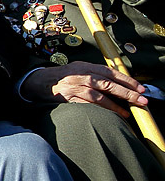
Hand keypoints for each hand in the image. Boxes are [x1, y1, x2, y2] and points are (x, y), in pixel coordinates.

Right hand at [21, 61, 147, 116]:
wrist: (39, 82)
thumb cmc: (61, 76)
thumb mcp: (78, 68)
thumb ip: (94, 71)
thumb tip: (115, 80)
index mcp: (85, 66)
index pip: (110, 72)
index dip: (126, 80)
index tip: (140, 88)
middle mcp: (81, 75)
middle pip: (109, 84)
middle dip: (127, 92)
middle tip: (141, 100)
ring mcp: (76, 87)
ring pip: (101, 96)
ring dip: (117, 104)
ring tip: (129, 112)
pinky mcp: (70, 98)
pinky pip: (90, 105)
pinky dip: (103, 110)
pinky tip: (112, 114)